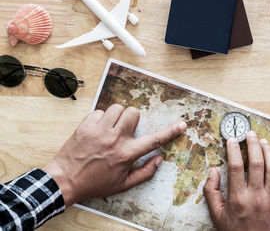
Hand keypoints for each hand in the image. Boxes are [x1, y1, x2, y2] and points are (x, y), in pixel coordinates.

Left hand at [43, 104, 186, 206]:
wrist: (65, 180)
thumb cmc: (95, 183)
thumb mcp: (123, 184)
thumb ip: (145, 172)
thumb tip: (159, 159)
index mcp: (126, 154)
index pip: (154, 140)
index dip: (170, 131)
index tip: (181, 124)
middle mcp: (114, 139)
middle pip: (133, 112)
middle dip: (133, 119)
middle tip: (125, 130)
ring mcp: (99, 130)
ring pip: (117, 108)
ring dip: (117, 117)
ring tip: (110, 129)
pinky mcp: (86, 125)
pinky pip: (99, 111)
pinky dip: (101, 118)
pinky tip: (97, 130)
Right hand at [203, 131, 269, 230]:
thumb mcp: (216, 215)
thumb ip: (211, 192)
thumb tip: (213, 171)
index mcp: (238, 199)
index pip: (235, 166)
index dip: (233, 149)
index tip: (232, 140)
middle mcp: (256, 197)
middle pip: (256, 163)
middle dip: (253, 144)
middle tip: (250, 134)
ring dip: (268, 151)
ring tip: (263, 141)